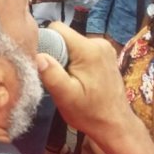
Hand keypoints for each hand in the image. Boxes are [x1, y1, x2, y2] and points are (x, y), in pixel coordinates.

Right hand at [35, 21, 129, 137]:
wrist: (116, 125)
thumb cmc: (90, 113)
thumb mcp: (66, 97)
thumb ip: (52, 74)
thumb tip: (37, 55)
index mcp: (89, 49)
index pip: (57, 29)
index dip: (45, 42)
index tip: (43, 64)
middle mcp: (99, 42)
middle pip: (64, 37)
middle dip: (56, 54)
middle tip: (57, 78)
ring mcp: (105, 48)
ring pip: (72, 44)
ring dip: (65, 59)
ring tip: (69, 81)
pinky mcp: (106, 55)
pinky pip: (81, 50)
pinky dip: (75, 62)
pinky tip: (78, 80)